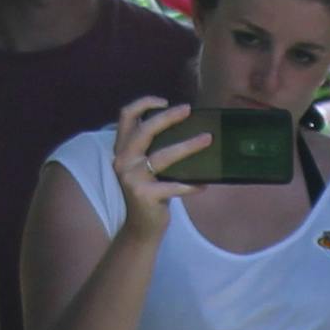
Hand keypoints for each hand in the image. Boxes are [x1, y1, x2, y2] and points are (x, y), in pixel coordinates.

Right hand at [107, 94, 212, 221]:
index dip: (144, 103)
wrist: (141, 227)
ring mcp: (132, 178)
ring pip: (163, 156)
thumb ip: (153, 148)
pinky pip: (174, 186)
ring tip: (208, 139)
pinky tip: (204, 184)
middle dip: (168, 117)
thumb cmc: (150, 192)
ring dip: (188, 146)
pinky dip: (191, 185)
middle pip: (144, 130)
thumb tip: (186, 128)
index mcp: (122, 150)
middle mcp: (123, 161)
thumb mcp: (145, 167)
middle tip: (188, 110)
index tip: (165, 101)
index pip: (126, 116)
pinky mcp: (145, 195)